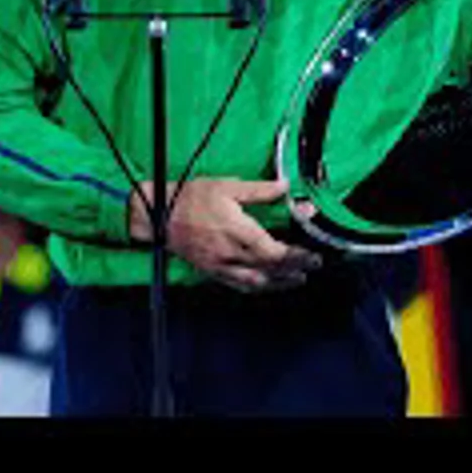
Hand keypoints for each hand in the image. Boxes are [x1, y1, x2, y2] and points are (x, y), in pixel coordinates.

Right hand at [129, 178, 321, 293]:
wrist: (158, 216)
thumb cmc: (191, 198)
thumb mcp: (226, 185)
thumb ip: (258, 190)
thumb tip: (286, 187)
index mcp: (237, 230)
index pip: (274, 252)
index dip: (297, 257)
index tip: (313, 256)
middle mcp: (231, 253)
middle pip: (270, 269)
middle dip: (294, 269)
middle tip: (312, 266)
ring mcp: (221, 266)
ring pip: (256, 282)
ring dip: (280, 283)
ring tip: (297, 279)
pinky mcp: (212, 271)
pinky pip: (239, 285)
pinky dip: (257, 287)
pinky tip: (266, 284)